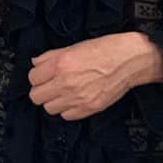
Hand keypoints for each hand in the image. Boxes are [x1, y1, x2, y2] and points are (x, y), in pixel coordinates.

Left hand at [28, 31, 162, 120]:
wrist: (130, 60)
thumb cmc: (105, 49)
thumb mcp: (74, 46)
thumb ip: (51, 56)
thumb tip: (36, 63)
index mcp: (61, 64)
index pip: (32, 78)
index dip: (37, 76)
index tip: (43, 75)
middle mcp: (66, 83)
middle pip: (36, 97)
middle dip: (41, 90)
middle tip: (50, 85)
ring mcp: (78, 98)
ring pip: (49, 109)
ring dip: (53, 101)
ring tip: (63, 92)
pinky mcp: (89, 108)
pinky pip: (66, 116)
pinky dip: (67, 109)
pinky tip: (74, 99)